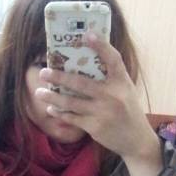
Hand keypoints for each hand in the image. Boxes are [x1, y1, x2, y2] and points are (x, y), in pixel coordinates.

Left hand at [36, 32, 163, 175]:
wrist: (136, 140)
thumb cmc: (128, 111)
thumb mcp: (126, 91)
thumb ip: (111, 78)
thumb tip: (86, 63)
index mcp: (122, 82)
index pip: (113, 59)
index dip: (101, 45)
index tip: (87, 35)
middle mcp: (112, 96)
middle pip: (81, 83)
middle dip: (59, 77)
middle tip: (43, 71)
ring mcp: (102, 112)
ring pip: (71, 102)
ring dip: (53, 97)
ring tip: (39, 92)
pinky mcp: (95, 127)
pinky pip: (72, 118)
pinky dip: (60, 113)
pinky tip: (51, 108)